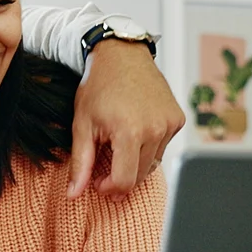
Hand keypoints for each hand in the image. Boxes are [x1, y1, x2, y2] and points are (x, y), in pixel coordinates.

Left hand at [70, 40, 184, 196]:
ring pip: (153, 162)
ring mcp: (170, 124)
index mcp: (129, 132)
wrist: (121, 56)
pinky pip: (163, 146)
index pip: (125, 181)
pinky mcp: (178, 119)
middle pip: (140, 174)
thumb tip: (73, 195)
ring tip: (117, 144)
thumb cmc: (97, 88)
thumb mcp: (82, 125)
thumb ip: (80, 163)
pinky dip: (148, 146)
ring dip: (134, 161)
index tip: (98, 183)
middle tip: (104, 168)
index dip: (109, 188)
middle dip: (120, 177)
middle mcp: (156, 129)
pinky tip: (134, 131)